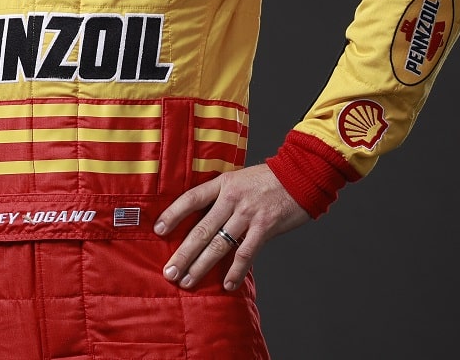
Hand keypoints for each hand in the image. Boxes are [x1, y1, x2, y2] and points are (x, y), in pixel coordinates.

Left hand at [153, 163, 309, 291]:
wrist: (301, 174)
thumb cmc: (268, 179)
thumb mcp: (239, 179)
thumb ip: (222, 197)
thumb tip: (202, 218)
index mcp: (223, 184)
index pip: (191, 199)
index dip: (173, 214)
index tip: (157, 230)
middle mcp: (232, 199)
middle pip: (201, 229)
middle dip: (183, 253)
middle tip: (169, 272)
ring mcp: (248, 214)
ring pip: (219, 244)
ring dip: (201, 266)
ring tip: (188, 281)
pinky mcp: (265, 227)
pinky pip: (246, 253)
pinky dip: (236, 271)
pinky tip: (227, 284)